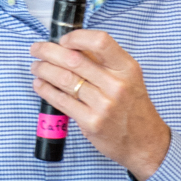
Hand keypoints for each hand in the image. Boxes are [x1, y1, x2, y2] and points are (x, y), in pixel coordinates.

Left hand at [30, 29, 170, 180]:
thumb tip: (72, 47)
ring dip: (44, 70)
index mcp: (127, 68)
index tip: (63, 40)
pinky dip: (47, 90)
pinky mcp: (91, 123)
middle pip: (75, 60)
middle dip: (49, 51)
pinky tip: (40, 85)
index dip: (76, 37)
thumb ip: (104, 63)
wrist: (145, 143)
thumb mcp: (129, 79)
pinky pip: (63, 102)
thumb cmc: (133, 108)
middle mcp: (116, 85)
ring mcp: (103, 105)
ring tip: (36, 67)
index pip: (100, 42)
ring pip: (65, 80)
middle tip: (36, 49)